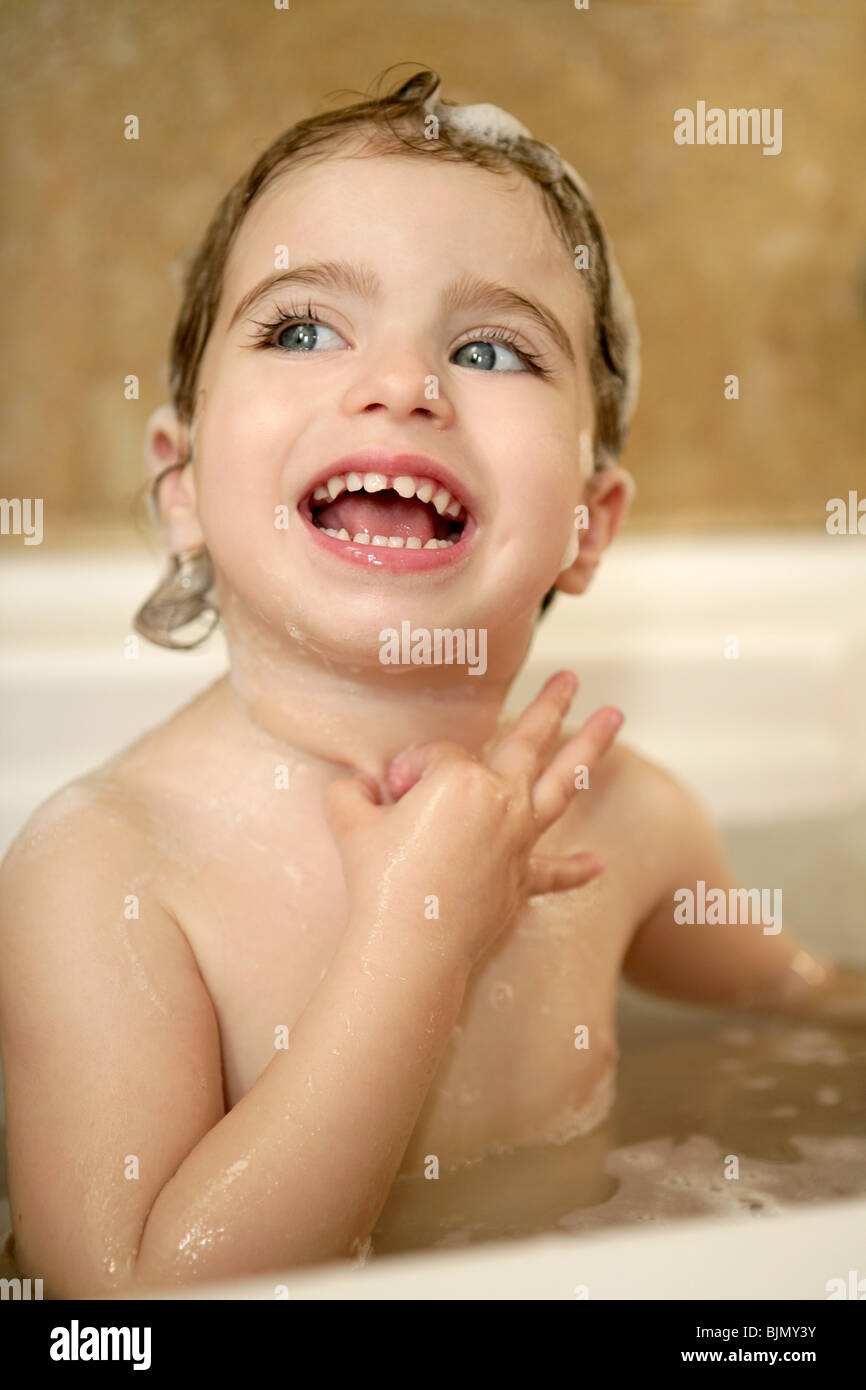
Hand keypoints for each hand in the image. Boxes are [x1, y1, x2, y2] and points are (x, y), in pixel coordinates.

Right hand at [324, 671, 623, 970]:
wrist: (410, 945)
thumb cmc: (379, 881)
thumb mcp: (349, 822)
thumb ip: (350, 795)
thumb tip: (354, 789)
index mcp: (460, 780)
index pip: (436, 756)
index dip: (406, 773)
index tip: (388, 797)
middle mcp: (500, 802)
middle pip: (528, 742)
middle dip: (550, 706)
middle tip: (571, 678)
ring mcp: (518, 840)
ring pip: (560, 786)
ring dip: (587, 750)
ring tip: (614, 717)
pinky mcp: (521, 879)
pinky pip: (554, 871)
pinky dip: (575, 869)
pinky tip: (598, 864)